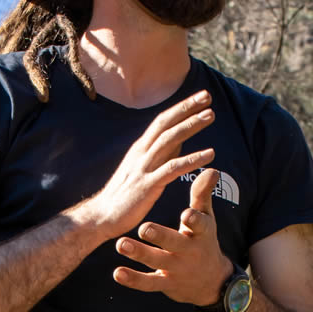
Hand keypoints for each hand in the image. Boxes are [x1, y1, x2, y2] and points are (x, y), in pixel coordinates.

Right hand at [74, 91, 215, 238]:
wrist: (102, 216)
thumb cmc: (124, 195)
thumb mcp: (141, 169)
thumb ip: (160, 155)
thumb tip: (179, 143)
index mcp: (140, 148)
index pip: (162, 121)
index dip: (180, 107)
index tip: (199, 97)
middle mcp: (141, 152)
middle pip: (166, 123)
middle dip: (187, 107)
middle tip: (207, 95)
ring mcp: (144, 167)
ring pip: (170, 140)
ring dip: (191, 125)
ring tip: (211, 115)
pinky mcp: (148, 185)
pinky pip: (173, 168)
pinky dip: (192, 159)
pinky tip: (210, 154)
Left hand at [112, 167, 234, 305]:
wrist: (210, 282)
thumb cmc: (203, 240)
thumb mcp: (206, 219)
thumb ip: (203, 195)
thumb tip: (212, 170)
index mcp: (201, 233)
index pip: (200, 225)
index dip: (194, 220)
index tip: (186, 215)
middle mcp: (189, 252)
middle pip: (174, 243)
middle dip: (160, 237)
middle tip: (144, 227)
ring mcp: (177, 269)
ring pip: (157, 261)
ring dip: (139, 254)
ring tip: (120, 244)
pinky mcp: (165, 284)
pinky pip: (148, 283)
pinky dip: (133, 279)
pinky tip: (117, 273)